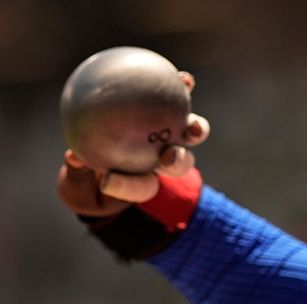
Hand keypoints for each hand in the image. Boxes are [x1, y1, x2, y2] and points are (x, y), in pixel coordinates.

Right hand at [57, 72, 208, 216]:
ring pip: (187, 135)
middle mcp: (159, 162)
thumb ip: (77, 173)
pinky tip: (180, 75)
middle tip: (168, 156)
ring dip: (196, 128)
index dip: (128, 186)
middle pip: (178, 165)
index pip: (141, 188)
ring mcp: (169, 139)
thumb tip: (72, 156)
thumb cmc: (88, 180)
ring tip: (195, 123)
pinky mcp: (171, 115)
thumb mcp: (76, 184)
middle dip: (178, 162)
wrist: (101, 159)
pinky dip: (180, 90)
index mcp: (142, 182)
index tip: (106, 180)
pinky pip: (177, 101)